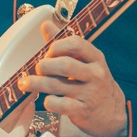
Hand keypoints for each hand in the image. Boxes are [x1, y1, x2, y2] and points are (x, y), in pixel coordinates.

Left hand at [18, 19, 127, 136]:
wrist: (111, 112)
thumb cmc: (93, 83)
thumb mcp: (85, 61)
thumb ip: (64, 44)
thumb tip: (46, 24)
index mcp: (95, 58)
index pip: (75, 43)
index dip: (56, 46)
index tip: (48, 52)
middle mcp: (95, 74)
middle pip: (65, 65)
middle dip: (45, 65)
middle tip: (38, 69)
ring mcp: (90, 93)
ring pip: (58, 85)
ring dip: (37, 83)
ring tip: (25, 83)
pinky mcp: (83, 110)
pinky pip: (62, 105)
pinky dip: (50, 102)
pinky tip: (45, 100)